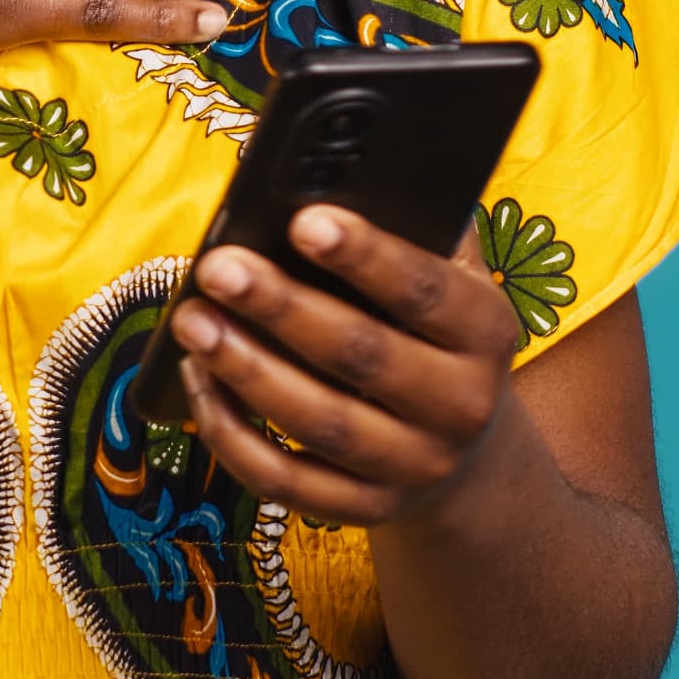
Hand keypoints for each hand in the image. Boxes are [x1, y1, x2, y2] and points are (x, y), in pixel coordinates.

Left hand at [170, 206, 528, 527]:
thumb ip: (415, 229)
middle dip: (282, 309)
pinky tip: (199, 383)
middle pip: (362, 357)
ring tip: (192, 321)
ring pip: (320, 423)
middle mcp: (459, 405)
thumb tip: (337, 168)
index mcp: (486, 333)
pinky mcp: (367, 510)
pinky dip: (235, 437)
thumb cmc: (437, 335)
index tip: (303, 220)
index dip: (366, 256)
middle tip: (218, 267)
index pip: (425, 290)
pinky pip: (288, 481)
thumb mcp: (452, 283)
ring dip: (247, 371)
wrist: (470, 456)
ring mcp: (414, 466)